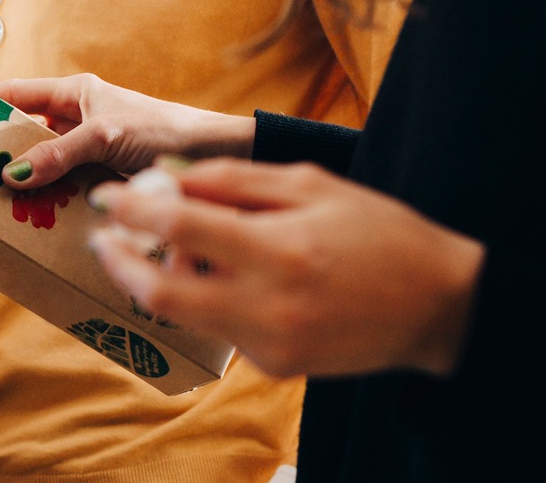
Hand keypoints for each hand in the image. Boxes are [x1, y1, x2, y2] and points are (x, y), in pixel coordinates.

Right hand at [0, 74, 256, 188]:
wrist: (216, 155)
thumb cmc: (166, 131)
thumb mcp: (106, 136)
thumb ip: (59, 153)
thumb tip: (11, 175)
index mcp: (74, 94)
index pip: (10, 94)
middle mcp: (76, 120)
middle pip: (18, 134)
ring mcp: (86, 151)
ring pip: (37, 166)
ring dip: (16, 182)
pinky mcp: (99, 179)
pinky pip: (60, 189)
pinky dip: (43, 203)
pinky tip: (28, 221)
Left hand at [87, 158, 483, 378]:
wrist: (439, 306)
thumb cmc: (379, 233)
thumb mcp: (313, 184)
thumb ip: (236, 181)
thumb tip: (171, 179)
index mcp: (280, 248)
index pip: (179, 225)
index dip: (131, 208)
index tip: (107, 196)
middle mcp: (270, 304)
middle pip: (160, 290)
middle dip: (120, 261)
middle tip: (105, 237)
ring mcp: (270, 343)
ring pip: (186, 313)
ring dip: (165, 277)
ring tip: (179, 245)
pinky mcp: (276, 366)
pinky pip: (222, 327)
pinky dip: (211, 298)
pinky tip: (237, 277)